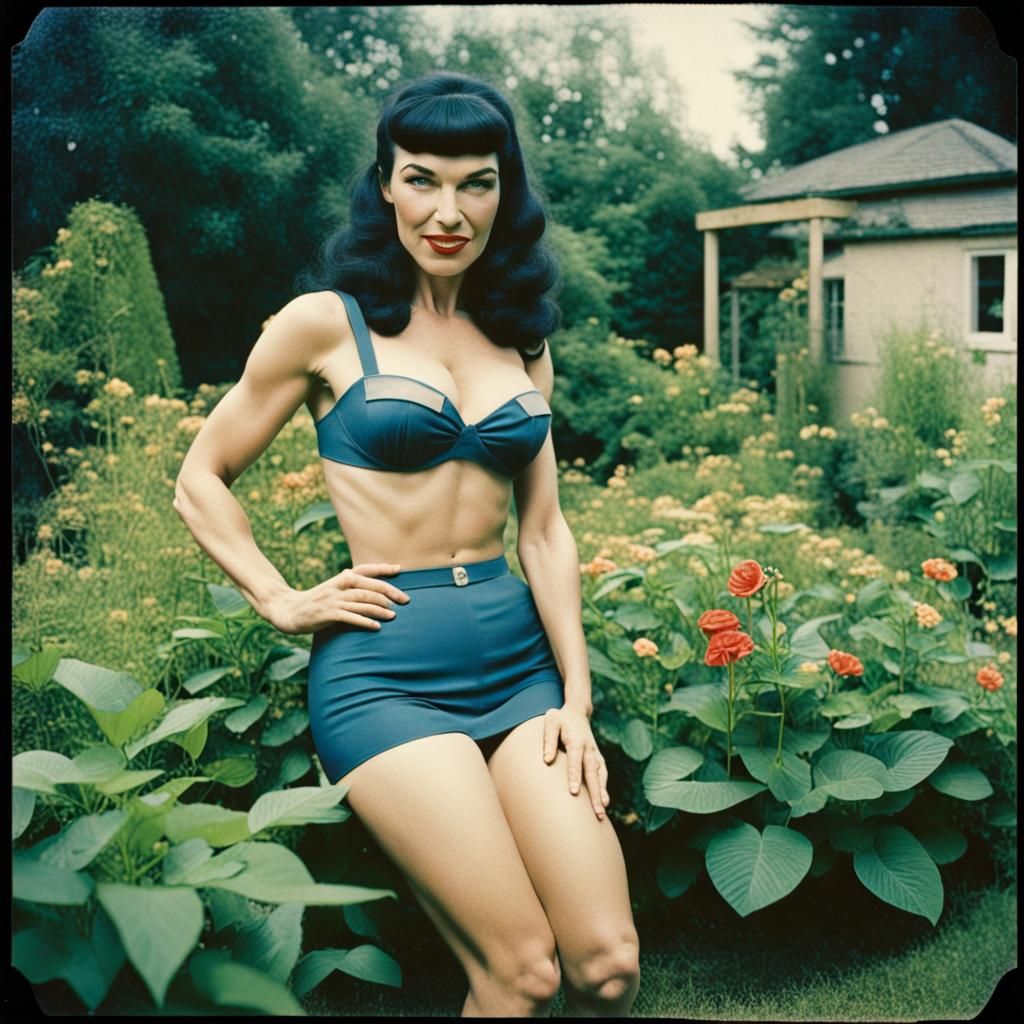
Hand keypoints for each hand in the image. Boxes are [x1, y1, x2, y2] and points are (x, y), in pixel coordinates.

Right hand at [263, 562, 410, 634]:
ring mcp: (333, 600)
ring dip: (380, 609)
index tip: (400, 569)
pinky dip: (365, 621)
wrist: (287, 610)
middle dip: (390, 592)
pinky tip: (376, 627)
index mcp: (340, 578)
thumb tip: (374, 592)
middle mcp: (338, 586)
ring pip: (362, 601)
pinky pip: (350, 617)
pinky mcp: (327, 614)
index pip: (365, 569)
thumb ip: (350, 589)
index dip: (382, 568)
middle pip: (369, 586)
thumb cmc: (315, 602)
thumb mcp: (332, 590)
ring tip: (394, 615)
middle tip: (406, 600)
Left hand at [542, 705, 609, 820]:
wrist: (577, 712)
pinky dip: (604, 787)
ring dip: (601, 794)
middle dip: (595, 793)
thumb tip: (546, 760)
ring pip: (600, 776)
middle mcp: (589, 749)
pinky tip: (604, 802)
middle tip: (596, 812)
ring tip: (601, 812)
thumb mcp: (551, 721)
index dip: (574, 776)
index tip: (573, 792)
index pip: (575, 761)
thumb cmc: (560, 718)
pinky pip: (602, 774)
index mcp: (576, 741)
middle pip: (592, 774)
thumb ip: (549, 739)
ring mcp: (595, 754)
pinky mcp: (597, 758)